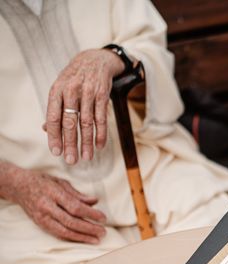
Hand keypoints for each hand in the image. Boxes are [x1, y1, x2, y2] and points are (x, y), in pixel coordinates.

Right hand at [7, 167, 106, 243]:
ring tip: (96, 239)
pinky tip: (83, 239)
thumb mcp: (60, 182)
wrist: (18, 186)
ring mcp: (42, 217)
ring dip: (82, 237)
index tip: (103, 218)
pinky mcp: (40, 224)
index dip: (91, 214)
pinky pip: (57, 234)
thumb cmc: (42, 182)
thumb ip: (78, 194)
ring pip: (64, 231)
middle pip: (71, 221)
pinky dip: (72, 238)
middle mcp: (46, 207)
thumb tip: (95, 201)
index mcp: (53, 193)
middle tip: (103, 232)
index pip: (75, 207)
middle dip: (89, 228)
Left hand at [45, 49, 124, 164]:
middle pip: (70, 123)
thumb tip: (45, 130)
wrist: (95, 60)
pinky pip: (101, 118)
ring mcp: (88, 93)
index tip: (56, 152)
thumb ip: (55, 109)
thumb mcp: (61, 89)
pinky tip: (99, 146)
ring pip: (87, 123)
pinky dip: (101, 134)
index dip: (54, 136)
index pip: (53, 118)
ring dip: (87, 142)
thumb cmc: (75, 79)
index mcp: (56, 91)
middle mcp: (71, 91)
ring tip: (87, 157)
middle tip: (71, 160)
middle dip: (71, 143)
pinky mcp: (103, 95)